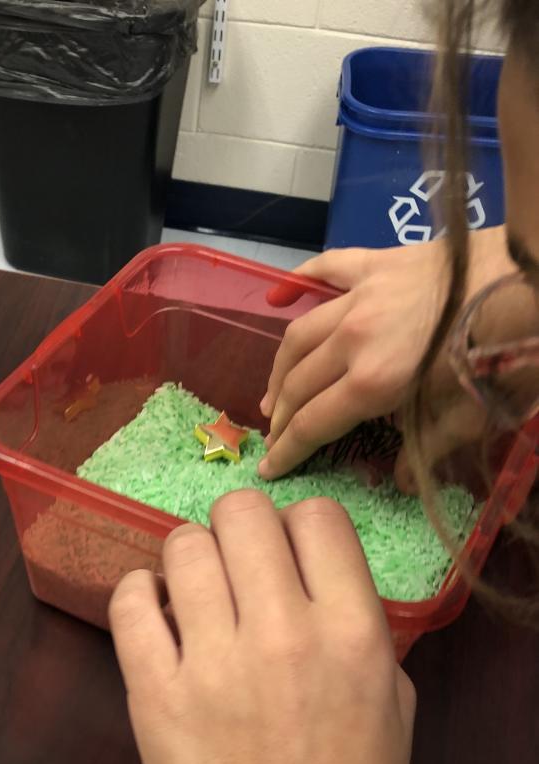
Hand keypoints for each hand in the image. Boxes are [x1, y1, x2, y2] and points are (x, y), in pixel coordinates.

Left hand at [109, 492, 415, 763]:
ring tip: (192, 594)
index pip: (318, 516)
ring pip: (183, 546)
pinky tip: (154, 612)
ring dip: (188, 559)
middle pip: (242, 514)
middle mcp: (283, 633)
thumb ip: (362, 626)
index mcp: (352, 632)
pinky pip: (129, 602)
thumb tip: (315, 576)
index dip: (298, 528)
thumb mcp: (394, 702)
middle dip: (238, 530)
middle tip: (234, 568)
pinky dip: (138, 594)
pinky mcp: (153, 694)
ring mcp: (213, 663)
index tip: (285, 555)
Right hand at [259, 228, 510, 487]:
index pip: (312, 423)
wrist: (529, 281)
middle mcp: (352, 339)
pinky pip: (326, 269)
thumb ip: (427, 451)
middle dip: (279, 416)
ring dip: (281, 367)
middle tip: (274, 435)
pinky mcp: (376, 263)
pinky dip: (298, 281)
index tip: (268, 468)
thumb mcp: (469, 416)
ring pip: (300, 334)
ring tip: (274, 391)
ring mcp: (360, 296)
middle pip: (297, 382)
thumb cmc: (501, 354)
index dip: (287, 450)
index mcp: (373, 382)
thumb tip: (400, 483)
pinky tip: (279, 295)